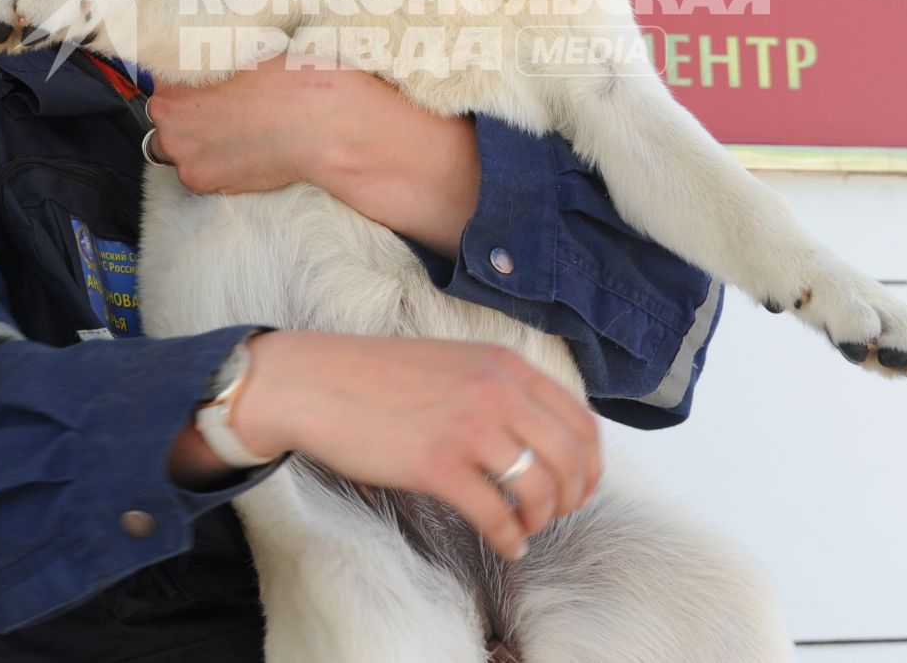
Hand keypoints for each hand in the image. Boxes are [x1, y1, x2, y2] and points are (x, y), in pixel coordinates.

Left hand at [144, 54, 359, 193]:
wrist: (328, 127)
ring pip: (182, 145)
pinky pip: (202, 167)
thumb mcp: (244, 53)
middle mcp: (172, 132)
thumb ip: (212, 60)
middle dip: (189, 107)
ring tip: (235, 124)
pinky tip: (243, 143)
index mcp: (173, 93)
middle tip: (223, 99)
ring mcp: (190, 163)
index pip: (164, 78)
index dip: (187, 74)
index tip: (206, 74)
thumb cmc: (293, 84)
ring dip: (199, 135)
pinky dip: (216, 157)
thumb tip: (205, 59)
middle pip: (167, 115)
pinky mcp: (211, 185)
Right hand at [230, 331, 601, 559]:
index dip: (590, 464)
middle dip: (573, 497)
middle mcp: (497, 391)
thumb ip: (501, 387)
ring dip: (541, 519)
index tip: (579, 487)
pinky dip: (510, 537)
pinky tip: (507, 544)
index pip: (581, 420)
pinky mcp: (437, 464)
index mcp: (506, 365)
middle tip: (555, 514)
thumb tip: (541, 435)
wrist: (316, 382)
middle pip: (571, 458)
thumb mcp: (457, 362)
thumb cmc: (379, 377)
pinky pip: (496, 514)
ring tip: (525, 528)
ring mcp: (469, 427)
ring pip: (540, 489)